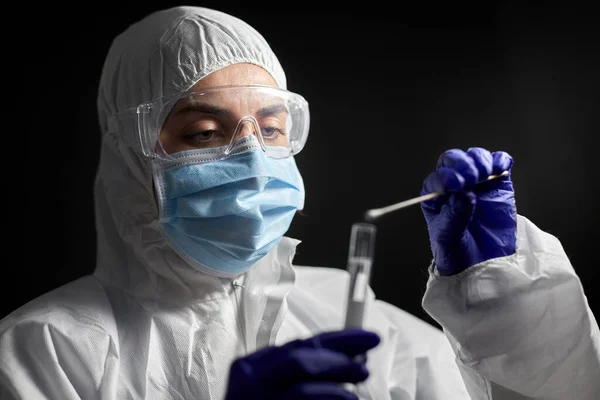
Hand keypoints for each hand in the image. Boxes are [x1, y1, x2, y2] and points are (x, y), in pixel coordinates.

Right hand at [225, 329, 379, 399]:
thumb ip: (303, 372)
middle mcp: (249, 380)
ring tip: (354, 397)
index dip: (340, 339)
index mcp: (253, 366)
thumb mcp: (273, 385)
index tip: (369, 339)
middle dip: (339, 361)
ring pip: (301, 389)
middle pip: (300, 360)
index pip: (301, 344)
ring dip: (335, 390)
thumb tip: (352, 358)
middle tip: (364, 369)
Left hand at [420, 147, 516, 275]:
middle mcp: (454, 184)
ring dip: (481, 160)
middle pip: (454, 160)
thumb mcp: (448, 238)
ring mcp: (476, 183)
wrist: (480, 265)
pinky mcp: (497, 185)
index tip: (456, 184)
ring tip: (485, 175)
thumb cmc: (456, 252)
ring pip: (475, 157)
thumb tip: (465, 194)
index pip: (437, 177)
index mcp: (435, 196)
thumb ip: (455, 216)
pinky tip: (501, 168)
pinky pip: (498, 164)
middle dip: (463, 164)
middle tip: (472, 177)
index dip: (446, 177)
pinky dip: (501, 161)